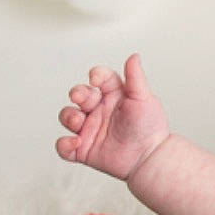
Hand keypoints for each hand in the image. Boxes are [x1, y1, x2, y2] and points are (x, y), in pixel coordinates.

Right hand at [57, 53, 171, 181]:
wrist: (150, 158)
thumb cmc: (150, 128)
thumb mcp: (144, 98)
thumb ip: (135, 77)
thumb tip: (134, 56)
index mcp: (113, 95)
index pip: (98, 78)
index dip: (95, 75)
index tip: (95, 79)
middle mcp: (99, 110)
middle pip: (78, 94)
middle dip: (77, 93)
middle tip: (83, 99)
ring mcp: (90, 129)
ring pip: (67, 117)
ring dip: (68, 116)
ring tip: (79, 121)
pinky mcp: (84, 150)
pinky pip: (64, 147)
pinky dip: (64, 144)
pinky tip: (76, 142)